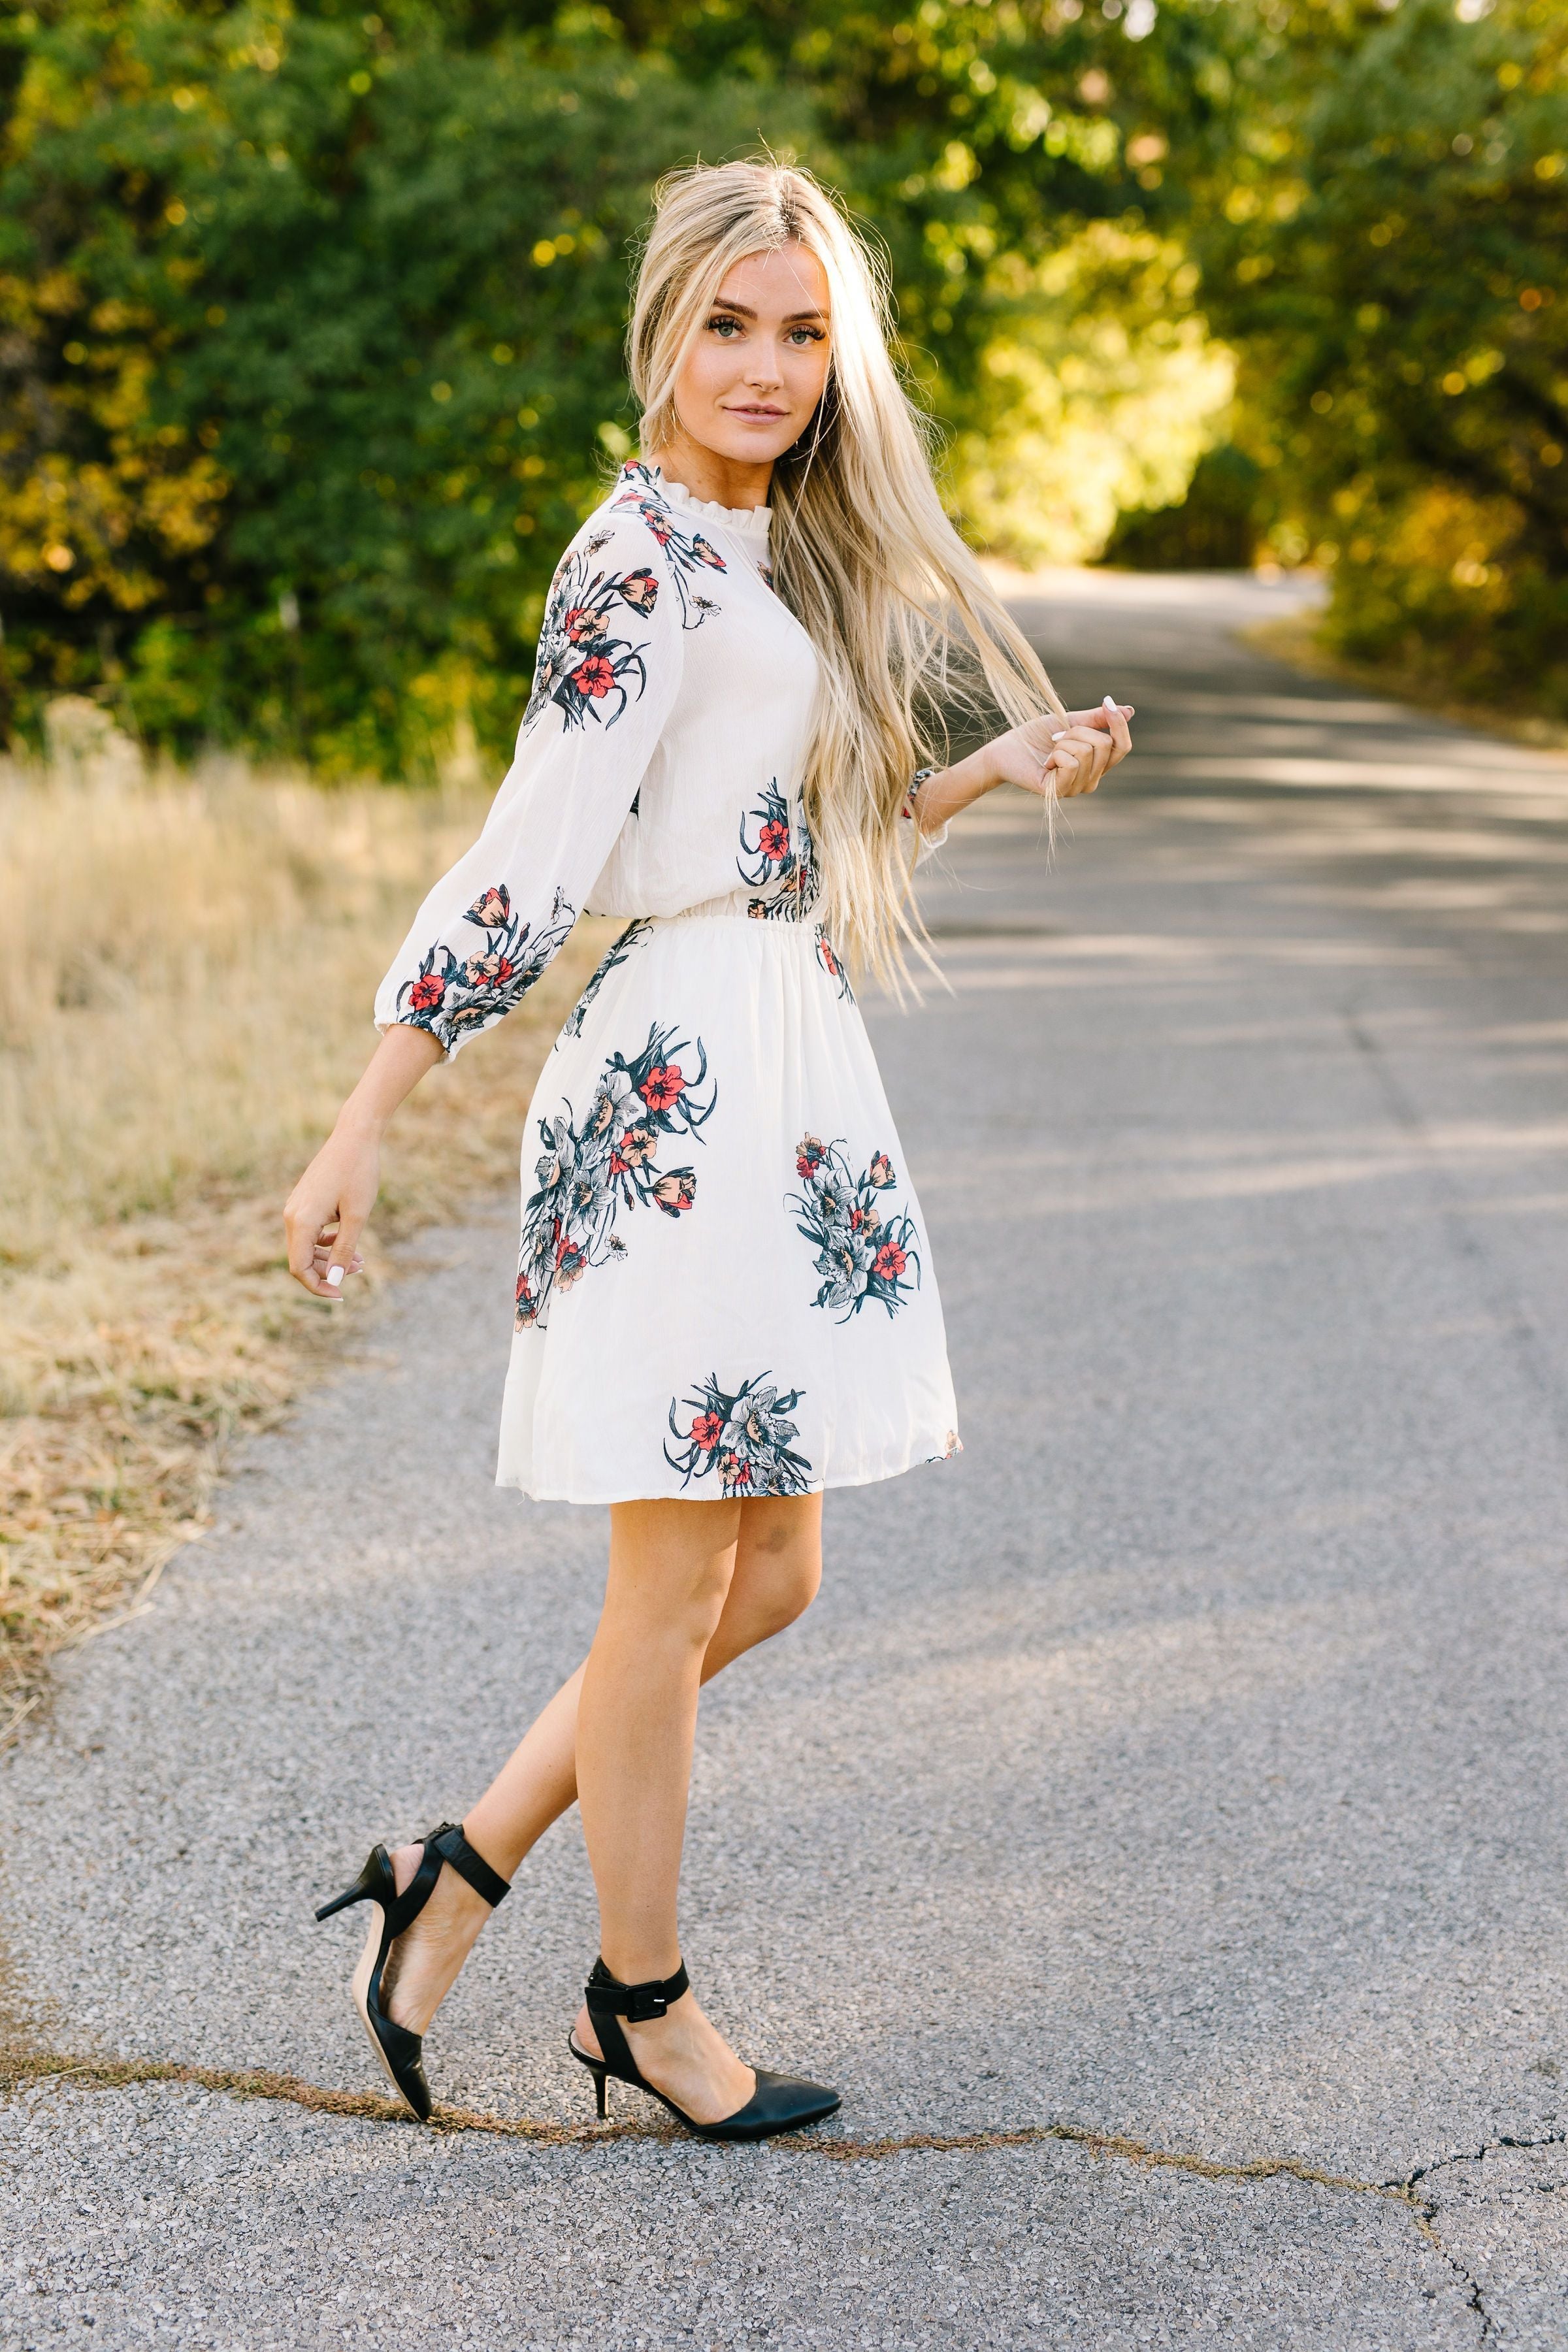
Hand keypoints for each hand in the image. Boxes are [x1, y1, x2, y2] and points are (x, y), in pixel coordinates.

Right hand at [284, 1123, 379, 1300]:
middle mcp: (292, 1215)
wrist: (354, 1137)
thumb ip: (344, 1249)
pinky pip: (310, 1231)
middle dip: (328, 1271)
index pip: (299, 1268)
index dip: (318, 1286)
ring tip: (360, 1259)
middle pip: (301, 1259)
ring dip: (330, 1257)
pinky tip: (348, 1240)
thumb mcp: (357, 1216)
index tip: (341, 1294)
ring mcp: (296, 1207)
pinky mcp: (304, 1201)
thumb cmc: (358, 1173)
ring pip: (306, 1246)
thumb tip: (335, 1280)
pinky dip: (327, 1241)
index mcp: (301, 1221)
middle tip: (359, 1269)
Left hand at [985, 695, 1133, 800]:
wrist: (1006, 749)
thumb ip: (1097, 719)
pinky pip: (1072, 763)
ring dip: (1064, 742)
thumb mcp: (1071, 722)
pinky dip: (1056, 754)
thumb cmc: (1036, 736)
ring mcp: (1076, 788)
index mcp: (1097, 764)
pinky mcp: (1060, 792)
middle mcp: (1091, 780)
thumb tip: (1129, 711)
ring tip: (1050, 749)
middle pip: (1104, 745)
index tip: (1107, 702)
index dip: (1119, 724)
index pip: (1122, 746)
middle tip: (1056, 736)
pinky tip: (1045, 762)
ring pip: (1087, 752)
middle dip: (1078, 731)